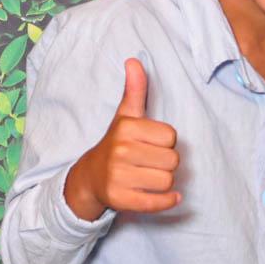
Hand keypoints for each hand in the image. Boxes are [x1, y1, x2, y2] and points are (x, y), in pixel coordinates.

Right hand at [64, 58, 180, 219]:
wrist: (91, 177)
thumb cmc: (117, 144)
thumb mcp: (125, 116)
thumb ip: (135, 90)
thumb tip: (134, 61)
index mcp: (127, 128)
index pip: (171, 137)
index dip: (166, 143)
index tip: (151, 144)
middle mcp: (121, 151)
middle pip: (173, 160)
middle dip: (166, 163)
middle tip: (150, 163)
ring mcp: (119, 176)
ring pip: (168, 181)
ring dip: (165, 183)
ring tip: (150, 177)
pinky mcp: (120, 199)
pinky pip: (157, 203)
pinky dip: (168, 202)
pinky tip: (169, 197)